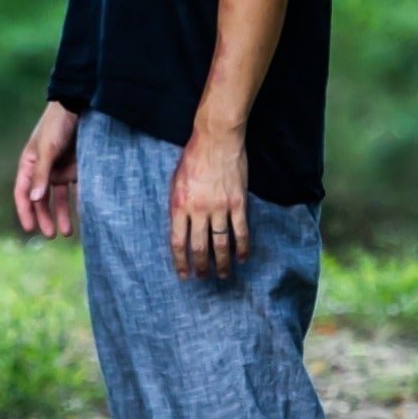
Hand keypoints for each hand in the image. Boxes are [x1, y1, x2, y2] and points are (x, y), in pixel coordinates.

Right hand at [13, 101, 79, 237]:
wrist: (80, 105)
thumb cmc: (57, 124)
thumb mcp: (46, 149)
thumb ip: (40, 175)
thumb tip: (33, 200)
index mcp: (30, 163)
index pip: (23, 192)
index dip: (24, 211)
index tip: (30, 229)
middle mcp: (44, 169)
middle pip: (40, 199)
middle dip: (44, 217)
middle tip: (50, 235)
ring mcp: (61, 168)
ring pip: (58, 198)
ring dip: (61, 214)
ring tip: (67, 232)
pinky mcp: (78, 167)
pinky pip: (77, 190)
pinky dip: (79, 204)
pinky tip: (84, 217)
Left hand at [169, 125, 247, 277]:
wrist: (216, 140)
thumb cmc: (193, 158)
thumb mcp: (175, 182)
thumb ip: (178, 206)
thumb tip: (181, 229)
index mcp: (179, 205)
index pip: (177, 242)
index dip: (180, 262)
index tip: (183, 275)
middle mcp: (198, 210)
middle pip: (199, 247)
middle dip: (201, 267)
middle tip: (203, 278)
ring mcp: (219, 207)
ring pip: (221, 244)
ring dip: (222, 263)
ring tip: (224, 275)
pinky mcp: (238, 203)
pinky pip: (241, 231)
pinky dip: (242, 247)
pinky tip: (242, 258)